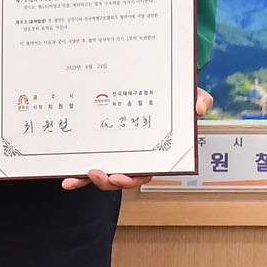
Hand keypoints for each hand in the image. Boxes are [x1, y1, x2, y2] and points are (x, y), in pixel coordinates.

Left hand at [60, 88, 214, 192]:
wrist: (158, 86)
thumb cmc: (174, 97)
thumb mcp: (190, 96)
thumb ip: (200, 100)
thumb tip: (199, 108)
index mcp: (155, 153)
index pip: (145, 172)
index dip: (133, 178)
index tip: (123, 176)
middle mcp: (135, 157)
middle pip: (122, 178)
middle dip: (110, 181)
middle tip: (100, 174)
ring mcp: (117, 153)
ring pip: (105, 174)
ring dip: (91, 180)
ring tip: (78, 176)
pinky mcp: (102, 146)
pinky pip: (90, 162)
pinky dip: (79, 174)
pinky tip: (66, 177)